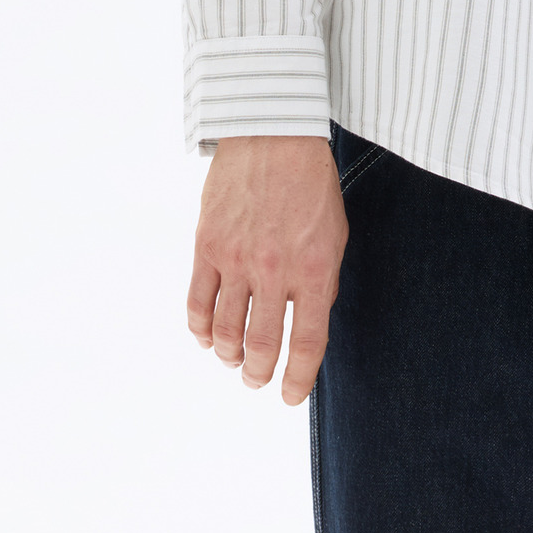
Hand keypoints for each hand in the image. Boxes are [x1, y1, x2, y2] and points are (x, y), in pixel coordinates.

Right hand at [186, 135, 347, 405]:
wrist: (274, 136)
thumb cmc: (311, 184)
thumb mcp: (335, 234)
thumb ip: (322, 281)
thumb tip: (307, 321)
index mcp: (315, 270)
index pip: (306, 344)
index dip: (298, 380)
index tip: (291, 396)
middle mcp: (274, 271)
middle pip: (262, 345)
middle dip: (259, 372)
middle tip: (256, 379)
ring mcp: (237, 260)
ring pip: (226, 331)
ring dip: (229, 355)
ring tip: (234, 360)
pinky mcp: (207, 246)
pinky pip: (197, 302)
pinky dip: (200, 329)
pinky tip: (206, 337)